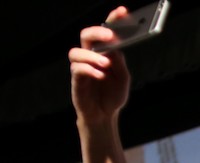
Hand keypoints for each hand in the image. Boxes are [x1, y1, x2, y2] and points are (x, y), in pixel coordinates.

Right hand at [69, 7, 131, 125]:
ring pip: (77, 51)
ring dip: (92, 55)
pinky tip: (100, 75)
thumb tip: (115, 46)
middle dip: (97, 32)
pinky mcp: (77, 79)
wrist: (104, 115)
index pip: (106, 32)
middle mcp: (90, 56)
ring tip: (106, 64)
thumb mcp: (123, 78)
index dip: (112, 20)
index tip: (122, 12)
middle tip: (110, 36)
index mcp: (104, 52)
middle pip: (86, 36)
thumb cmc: (113, 95)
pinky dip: (89, 69)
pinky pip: (77, 69)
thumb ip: (119, 62)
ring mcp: (82, 67)